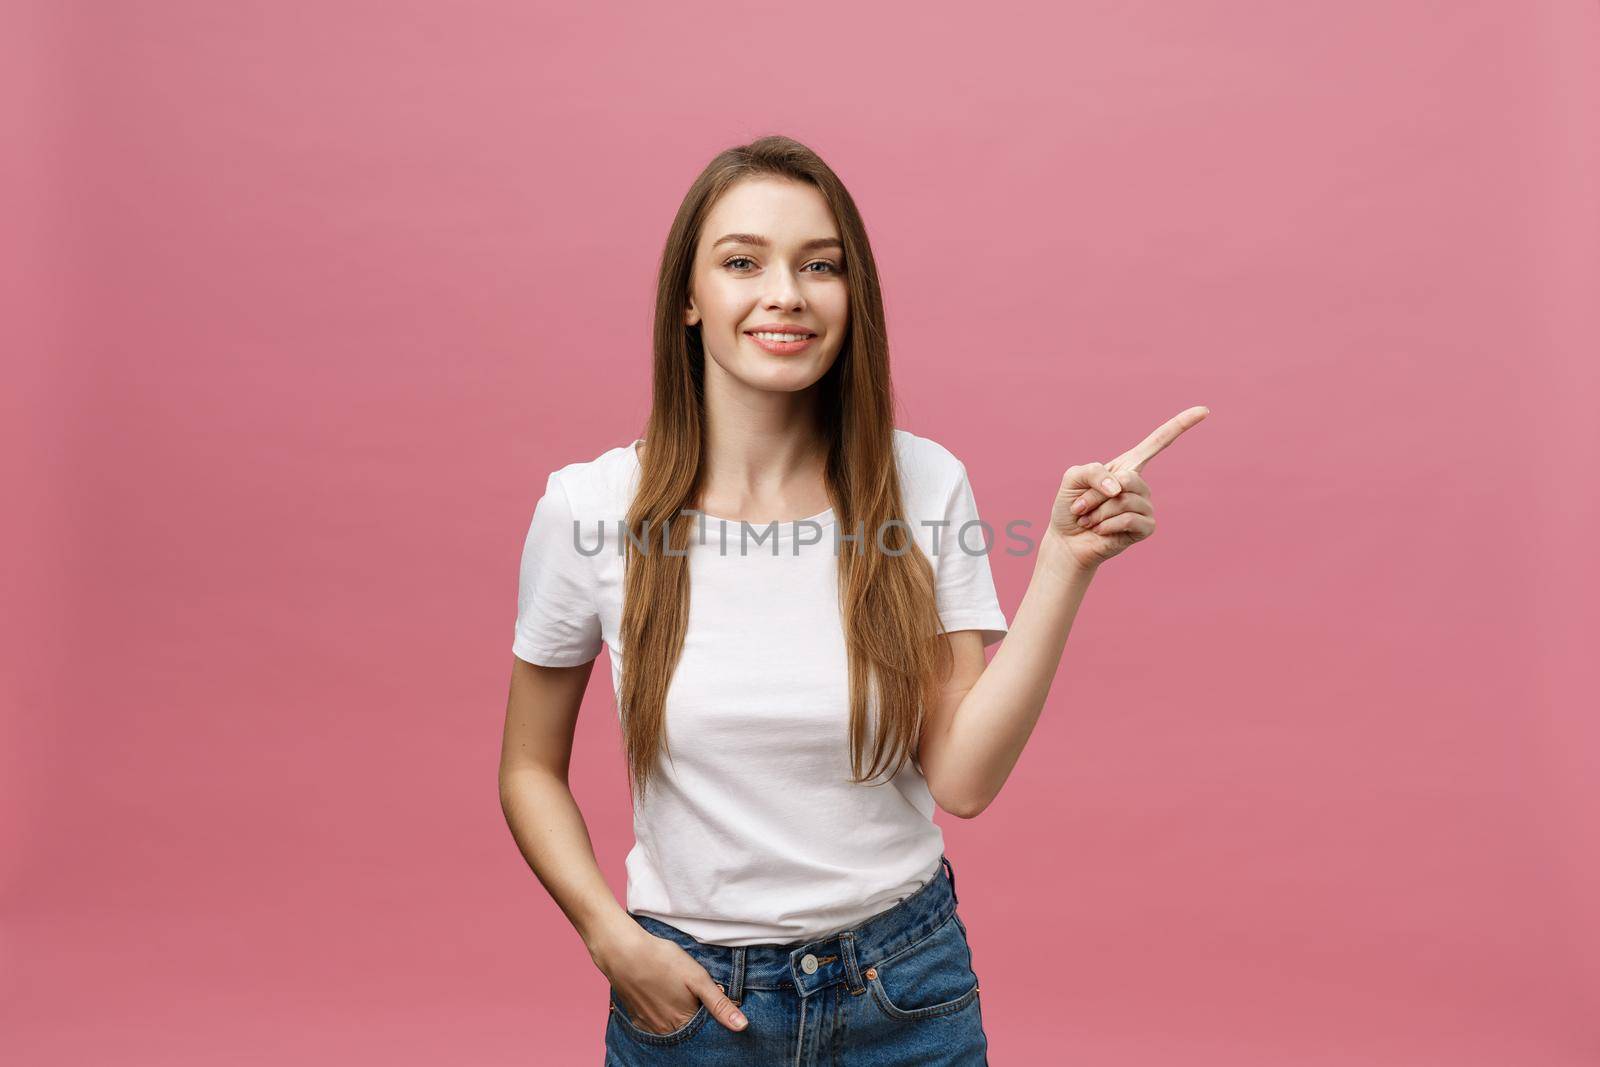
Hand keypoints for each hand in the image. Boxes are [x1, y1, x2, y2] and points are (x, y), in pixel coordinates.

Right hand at [594, 923, 748, 1034]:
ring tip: (676, 992)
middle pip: (688, 1029)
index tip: (708, 998)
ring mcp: (648, 1026)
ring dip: (677, 1015)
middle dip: (694, 1015)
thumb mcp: (697, 978)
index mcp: (683, 1023)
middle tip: (690, 992)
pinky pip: (654, 1023)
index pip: (705, 1029)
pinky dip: (661, 1013)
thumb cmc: (662, 960)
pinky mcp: (636, 1017)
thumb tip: (742, 1027)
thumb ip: (719, 1004)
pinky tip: (661, 995)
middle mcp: (665, 1031)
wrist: (622, 951)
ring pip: (671, 1026)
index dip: (710, 1014)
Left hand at [1048, 406, 1209, 571]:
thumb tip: (1120, 489)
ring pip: (1125, 501)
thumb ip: (1093, 472)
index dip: (1180, 425)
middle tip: (1081, 507)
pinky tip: (1100, 531)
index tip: (1204, 410)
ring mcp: (1145, 506)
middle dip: (1096, 495)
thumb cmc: (1071, 508)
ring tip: (1089, 521)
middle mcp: (1140, 484)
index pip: (1158, 442)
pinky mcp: (1146, 527)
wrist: (1068, 541)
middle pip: (1128, 479)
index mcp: (1127, 466)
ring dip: (1098, 513)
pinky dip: (1108, 526)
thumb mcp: (1073, 478)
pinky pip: (1130, 520)